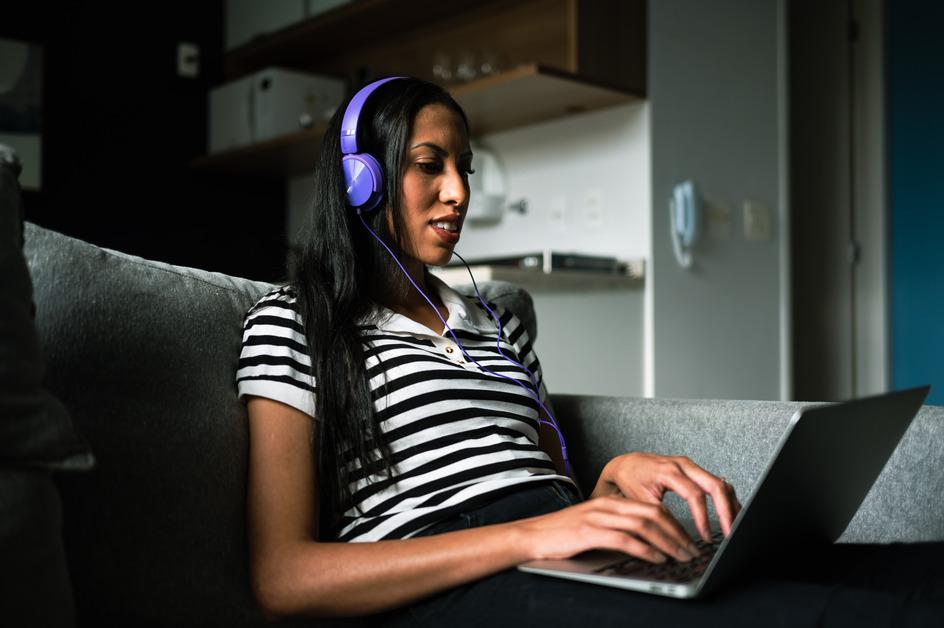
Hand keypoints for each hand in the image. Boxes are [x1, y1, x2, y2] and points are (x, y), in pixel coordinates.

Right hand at [515, 495, 702, 563]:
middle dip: (677, 533)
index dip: (675, 523)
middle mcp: (608, 505)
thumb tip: (647, 542)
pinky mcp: (590, 532)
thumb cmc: (563, 534)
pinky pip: (626, 539)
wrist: (532, 535)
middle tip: (692, 550)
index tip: (688, 540)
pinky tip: (657, 559)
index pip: (651, 507)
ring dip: (668, 542)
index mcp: (611, 502)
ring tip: (681, 556)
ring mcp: (599, 518)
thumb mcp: (594, 525)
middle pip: (653, 514)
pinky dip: (646, 550)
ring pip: (644, 525)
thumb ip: (618, 528)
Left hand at [590, 452, 741, 541]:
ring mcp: (691, 466)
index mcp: (669, 471)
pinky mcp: (694, 470)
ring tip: (734, 528)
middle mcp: (683, 465)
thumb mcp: (639, 500)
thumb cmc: (629, 479)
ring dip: (730, 506)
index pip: (695, 495)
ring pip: (721, 483)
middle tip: (730, 533)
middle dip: (726, 512)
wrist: (625, 464)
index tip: (705, 537)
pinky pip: (716, 483)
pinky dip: (726, 499)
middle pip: (716, 486)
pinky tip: (730, 515)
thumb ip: (658, 516)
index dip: (703, 518)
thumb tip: (674, 539)